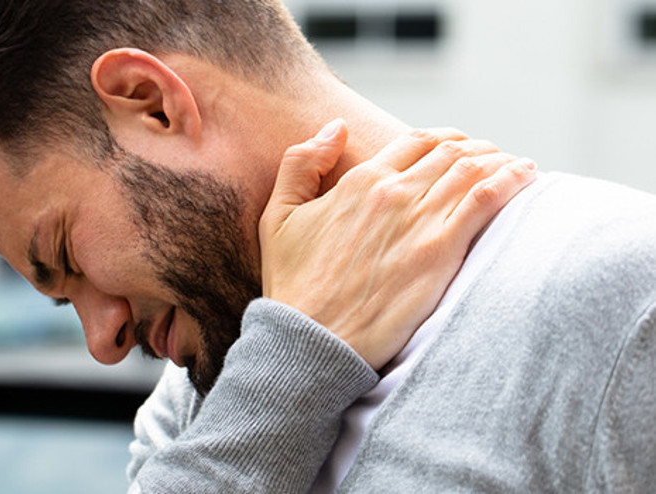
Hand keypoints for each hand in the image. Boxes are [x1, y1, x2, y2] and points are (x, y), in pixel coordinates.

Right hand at [259, 119, 535, 368]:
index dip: (444, 139)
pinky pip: (487, 199)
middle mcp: (393, 193)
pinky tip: (527, 176)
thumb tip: (336, 126)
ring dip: (500, 159)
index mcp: (360, 181)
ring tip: (517, 166)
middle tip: (494, 158)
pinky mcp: (440, 252)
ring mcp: (419, 220)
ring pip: (474, 168)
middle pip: (451, 151)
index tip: (459, 148)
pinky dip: (511, 180)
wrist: (312, 338)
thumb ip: (301, 164)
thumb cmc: (293, 285)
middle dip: (478, 148)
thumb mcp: (277, 216)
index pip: (417, 141)